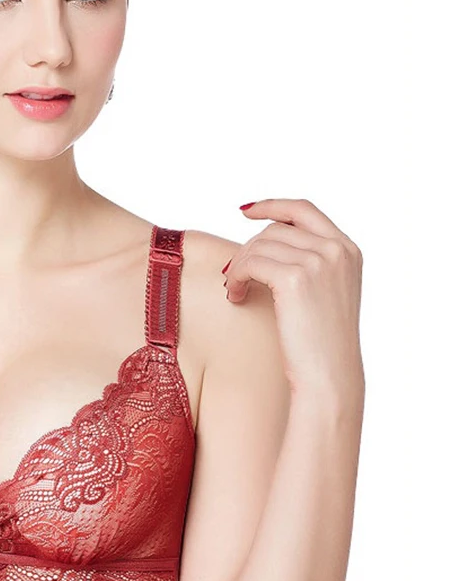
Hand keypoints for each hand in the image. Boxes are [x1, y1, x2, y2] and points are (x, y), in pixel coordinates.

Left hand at [224, 198, 363, 399]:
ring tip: (235, 289)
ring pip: (258, 246)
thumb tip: (266, 236)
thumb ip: (310, 258)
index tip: (247, 211)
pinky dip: (235, 277)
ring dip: (238, 266)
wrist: (329, 375)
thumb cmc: (321, 340)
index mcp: (348, 250)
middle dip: (248, 249)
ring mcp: (318, 262)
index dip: (272, 205)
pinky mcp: (294, 278)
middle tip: (233, 274)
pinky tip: (235, 295)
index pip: (304, 210)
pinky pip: (249, 263)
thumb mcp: (326, 289)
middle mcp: (337, 250)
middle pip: (274, 229)